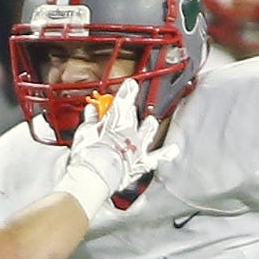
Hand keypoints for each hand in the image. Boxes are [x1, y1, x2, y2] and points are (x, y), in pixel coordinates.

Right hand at [63, 80, 177, 206]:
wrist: (97, 174)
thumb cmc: (88, 153)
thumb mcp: (84, 131)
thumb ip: (91, 120)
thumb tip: (92, 111)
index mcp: (116, 119)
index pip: (123, 99)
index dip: (128, 90)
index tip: (131, 84)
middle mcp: (131, 130)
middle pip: (133, 115)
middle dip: (131, 110)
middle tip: (129, 107)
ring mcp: (138, 145)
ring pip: (147, 131)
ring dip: (149, 126)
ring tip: (151, 122)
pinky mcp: (142, 161)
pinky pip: (157, 157)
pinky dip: (166, 153)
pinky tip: (173, 150)